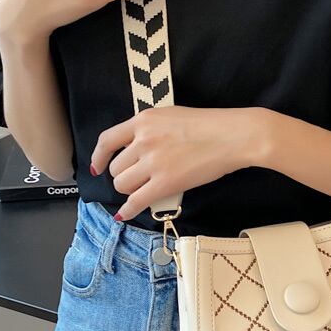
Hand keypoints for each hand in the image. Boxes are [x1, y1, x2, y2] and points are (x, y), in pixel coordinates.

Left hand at [90, 106, 266, 221]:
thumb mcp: (172, 116)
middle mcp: (143, 140)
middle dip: (125, 176)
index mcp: (143, 121)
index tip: (97, 167)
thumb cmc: (211, 125)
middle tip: (140, 180)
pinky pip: (136, 201)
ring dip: (131, 190)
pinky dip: (128, 211)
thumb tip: (138, 147)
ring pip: (123, 185)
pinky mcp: (165, 182)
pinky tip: (124, 215)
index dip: (99, 157)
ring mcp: (153, 162)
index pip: (107, 140)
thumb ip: (151, 129)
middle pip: (116, 168)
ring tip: (146, 189)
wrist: (233, 136)